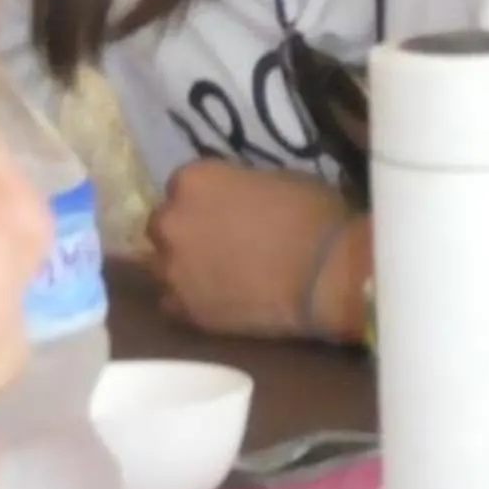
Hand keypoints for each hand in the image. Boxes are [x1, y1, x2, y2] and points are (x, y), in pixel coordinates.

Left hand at [146, 162, 362, 339]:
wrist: (327, 276)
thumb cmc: (311, 215)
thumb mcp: (273, 178)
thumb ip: (237, 186)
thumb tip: (235, 200)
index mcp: (193, 179)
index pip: (181, 185)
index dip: (204, 199)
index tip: (223, 209)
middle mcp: (171, 221)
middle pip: (162, 224)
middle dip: (184, 230)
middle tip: (215, 241)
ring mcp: (173, 269)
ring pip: (160, 264)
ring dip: (181, 266)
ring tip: (213, 275)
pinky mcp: (185, 310)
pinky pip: (172, 302)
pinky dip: (189, 300)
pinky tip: (216, 300)